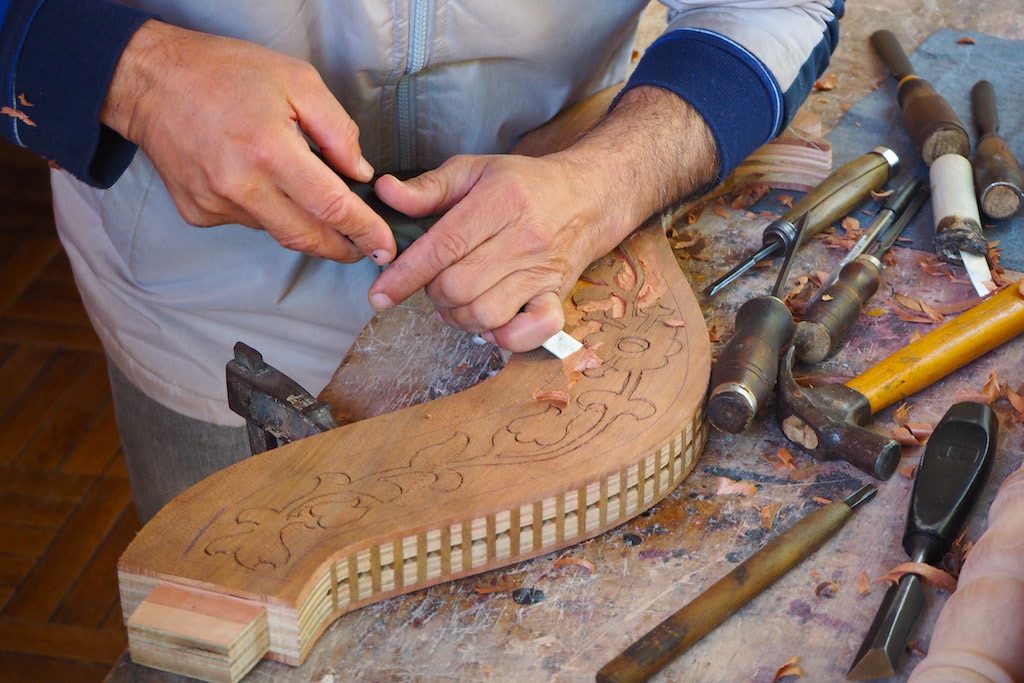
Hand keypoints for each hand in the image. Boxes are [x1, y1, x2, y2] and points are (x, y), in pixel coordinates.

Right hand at [101, 20, 394, 263]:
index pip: (332, 207)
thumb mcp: (297, 81)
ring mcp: (216, 204)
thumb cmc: (225, 72)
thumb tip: (361, 174)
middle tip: (365, 246)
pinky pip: (249, 223)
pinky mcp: (199, 213)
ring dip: (305, 224)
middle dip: (343, 247)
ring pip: (279, 231)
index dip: (365, 231)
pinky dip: (268, 212)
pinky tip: (263, 184)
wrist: (149, 81)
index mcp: (270, 151)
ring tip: (313, 198)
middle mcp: (241, 186)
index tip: (384, 248)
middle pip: (307, 236)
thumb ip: (337, 130)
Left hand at [370, 154, 627, 350]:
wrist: (588, 197)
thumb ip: (428, 187)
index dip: (406, 274)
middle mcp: (524, 239)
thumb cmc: (524, 185)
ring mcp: (543, 272)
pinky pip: (530, 333)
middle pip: (459, 287)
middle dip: (432, 293)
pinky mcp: (557, 297)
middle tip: (434, 282)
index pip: (443, 246)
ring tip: (457, 300)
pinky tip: (490, 323)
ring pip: (484, 315)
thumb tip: (386, 194)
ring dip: (458, 316)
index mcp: (500, 202)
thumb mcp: (475, 170)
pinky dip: (503, 338)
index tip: (380, 294)